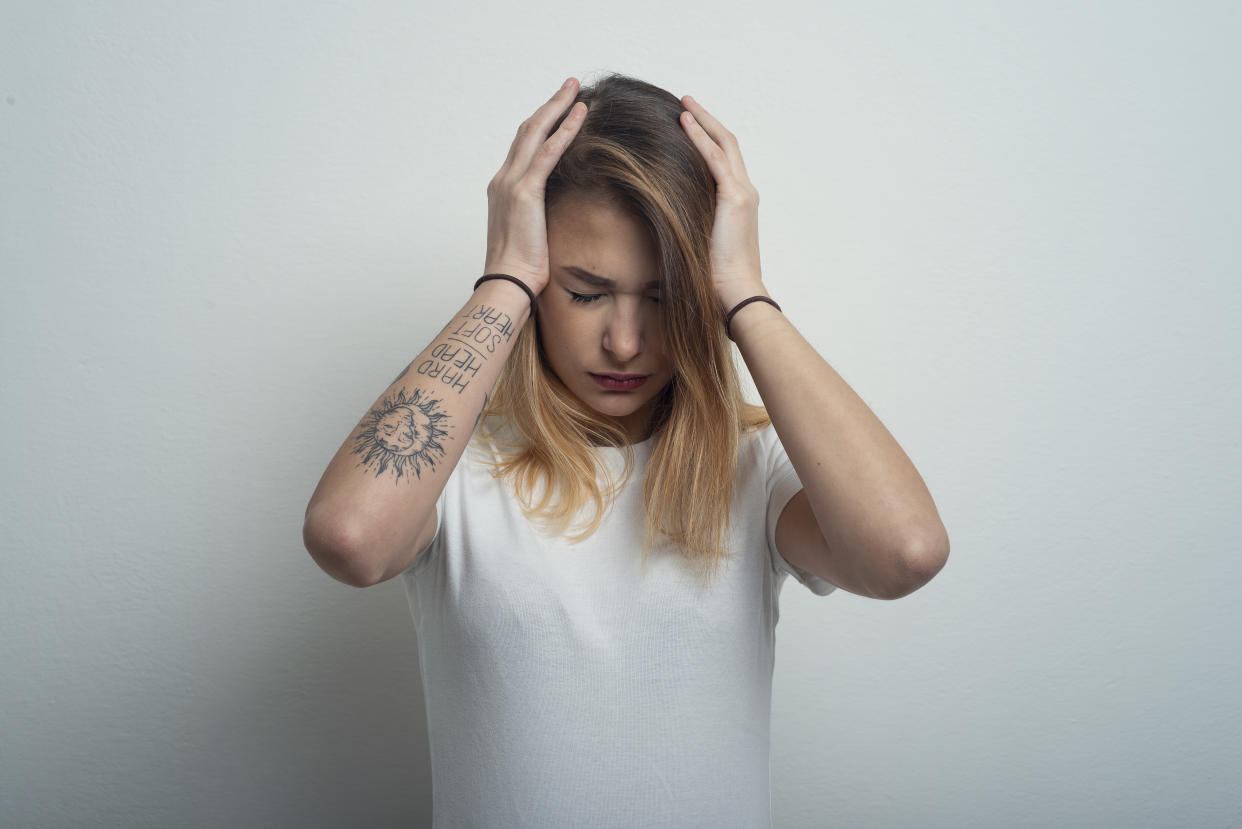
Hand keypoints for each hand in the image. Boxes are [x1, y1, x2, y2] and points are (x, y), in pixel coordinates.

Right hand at [482, 77, 587, 295]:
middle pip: (527, 129)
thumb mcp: (529, 233)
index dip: (541, 124)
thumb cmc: (520, 268)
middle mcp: (503, 178)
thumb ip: (537, 214)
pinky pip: (549, 152)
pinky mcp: (525, 192)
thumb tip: (554, 213)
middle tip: (569, 86)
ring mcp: (511, 182)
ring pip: (536, 132)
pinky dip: (566, 130)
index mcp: (502, 187)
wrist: (508, 283)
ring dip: (558, 107)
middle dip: (549, 105)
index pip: (522, 145)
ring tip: (576, 90)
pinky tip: (581, 115)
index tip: (558, 109)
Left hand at [677, 95, 768, 311]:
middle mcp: (746, 191)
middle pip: (728, 143)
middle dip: (707, 120)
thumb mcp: (701, 243)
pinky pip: (714, 158)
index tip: (689, 125)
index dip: (708, 139)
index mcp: (740, 202)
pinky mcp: (735, 197)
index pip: (725, 160)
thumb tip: (665, 218)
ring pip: (723, 143)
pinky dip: (699, 136)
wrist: (736, 291)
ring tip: (684, 103)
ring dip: (703, 120)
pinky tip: (684, 123)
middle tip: (686, 102)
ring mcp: (743, 192)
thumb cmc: (717, 277)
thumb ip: (692, 223)